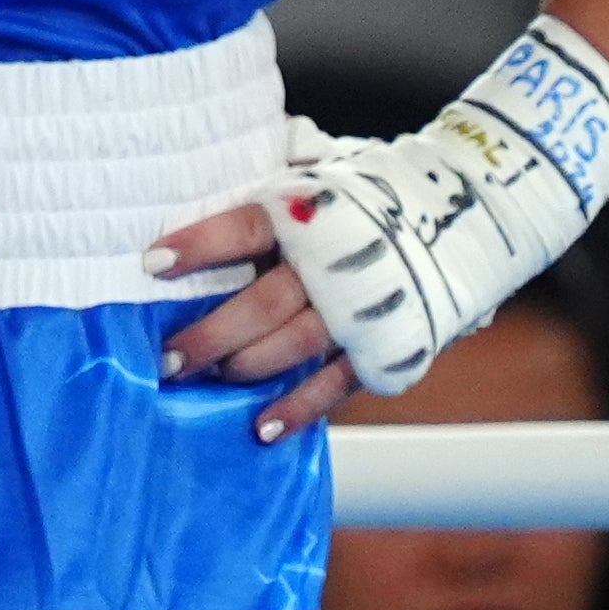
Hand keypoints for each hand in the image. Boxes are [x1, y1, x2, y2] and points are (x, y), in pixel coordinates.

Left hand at [144, 192, 358, 443]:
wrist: (456, 225)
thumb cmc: (358, 207)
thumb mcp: (314, 182)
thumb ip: (264, 194)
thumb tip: (187, 182)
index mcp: (309, 215)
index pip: (245, 229)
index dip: (199, 246)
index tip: (151, 263)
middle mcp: (334, 266)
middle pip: (262, 304)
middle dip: (209, 335)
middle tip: (166, 359)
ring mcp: (360, 311)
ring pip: (294, 346)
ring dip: (244, 368)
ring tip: (202, 380)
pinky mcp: (383, 349)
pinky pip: (336, 385)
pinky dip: (298, 409)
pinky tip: (260, 428)